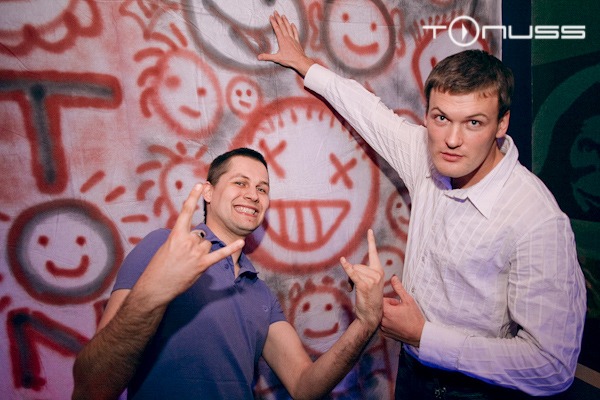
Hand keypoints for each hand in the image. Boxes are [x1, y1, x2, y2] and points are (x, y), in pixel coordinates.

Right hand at [133, 183, 243, 306]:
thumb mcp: (167, 247)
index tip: (200, 184)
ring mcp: (196, 253)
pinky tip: (241, 242)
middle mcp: (187, 241)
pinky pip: (220, 254)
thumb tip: (197, 237)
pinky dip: (231, 248)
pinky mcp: (203, 265)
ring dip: (201, 252)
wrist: (156, 286)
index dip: (193, 197)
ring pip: (207, 244)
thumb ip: (182, 238)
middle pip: (201, 234)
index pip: (186, 211)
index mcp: (175, 234)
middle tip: (184, 256)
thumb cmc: (159, 267)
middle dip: (195, 243)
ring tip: (189, 263)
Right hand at [258, 11, 314, 75]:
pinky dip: (293, 28)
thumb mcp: (277, 58)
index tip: (271, 17)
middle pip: (282, 26)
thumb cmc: (289, 60)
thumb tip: (259, 57)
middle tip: (276, 12)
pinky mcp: (297, 41)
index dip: (273, 22)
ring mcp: (293, 39)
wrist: (300, 61)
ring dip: (285, 21)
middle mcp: (287, 37)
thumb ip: (267, 57)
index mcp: (282, 40)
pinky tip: (292, 24)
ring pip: (289, 27)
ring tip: (283, 15)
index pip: (277, 29)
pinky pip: (295, 32)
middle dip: (278, 18)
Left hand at [340, 229, 384, 331]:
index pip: (374, 253)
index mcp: (379, 271)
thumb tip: (350, 267)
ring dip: (350, 280)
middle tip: (356, 287)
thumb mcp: (370, 283)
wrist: (372, 315)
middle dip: (353, 275)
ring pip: (354, 271)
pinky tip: (342, 261)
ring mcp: (372, 279)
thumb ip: (364, 273)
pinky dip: (346, 268)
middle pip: (357, 265)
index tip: (369, 230)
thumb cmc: (369, 299)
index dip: (371, 241)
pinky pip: (352, 274)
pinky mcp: (364, 285)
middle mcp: (377, 273)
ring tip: (356, 291)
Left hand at [380, 276, 424, 346]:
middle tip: (399, 311)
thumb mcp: (408, 300)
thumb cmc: (415, 318)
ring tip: (399, 317)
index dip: (390, 300)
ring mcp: (382, 328)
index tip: (397, 304)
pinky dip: (388, 323)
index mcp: (386, 311)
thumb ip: (399, 288)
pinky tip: (397, 324)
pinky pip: (382, 324)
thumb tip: (393, 278)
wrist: (420, 335)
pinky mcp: (384, 334)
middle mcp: (381, 320)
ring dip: (388, 315)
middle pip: (381, 308)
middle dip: (389, 307)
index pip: (381, 299)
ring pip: (381, 316)